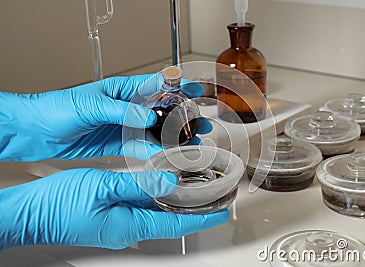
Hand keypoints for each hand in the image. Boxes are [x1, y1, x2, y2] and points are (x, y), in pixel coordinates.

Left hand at [0, 74, 209, 160]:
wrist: (38, 131)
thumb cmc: (57, 108)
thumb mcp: (90, 105)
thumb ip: (121, 111)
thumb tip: (147, 116)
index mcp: (121, 90)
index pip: (155, 85)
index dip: (177, 86)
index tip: (195, 89)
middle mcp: (125, 108)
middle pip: (161, 111)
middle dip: (182, 116)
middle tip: (200, 123)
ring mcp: (123, 126)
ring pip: (154, 131)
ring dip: (172, 137)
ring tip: (191, 142)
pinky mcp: (117, 143)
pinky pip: (140, 148)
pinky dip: (153, 153)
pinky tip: (166, 156)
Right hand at [0, 169, 229, 250]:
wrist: (29, 215)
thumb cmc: (57, 207)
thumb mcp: (100, 188)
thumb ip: (136, 185)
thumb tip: (167, 179)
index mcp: (129, 226)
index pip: (177, 224)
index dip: (202, 218)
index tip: (222, 211)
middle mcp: (128, 228)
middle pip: (170, 219)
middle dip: (193, 208)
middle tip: (212, 196)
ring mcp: (119, 223)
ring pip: (156, 211)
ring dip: (176, 200)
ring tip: (193, 185)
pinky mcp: (110, 216)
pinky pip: (140, 206)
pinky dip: (155, 196)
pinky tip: (158, 182)